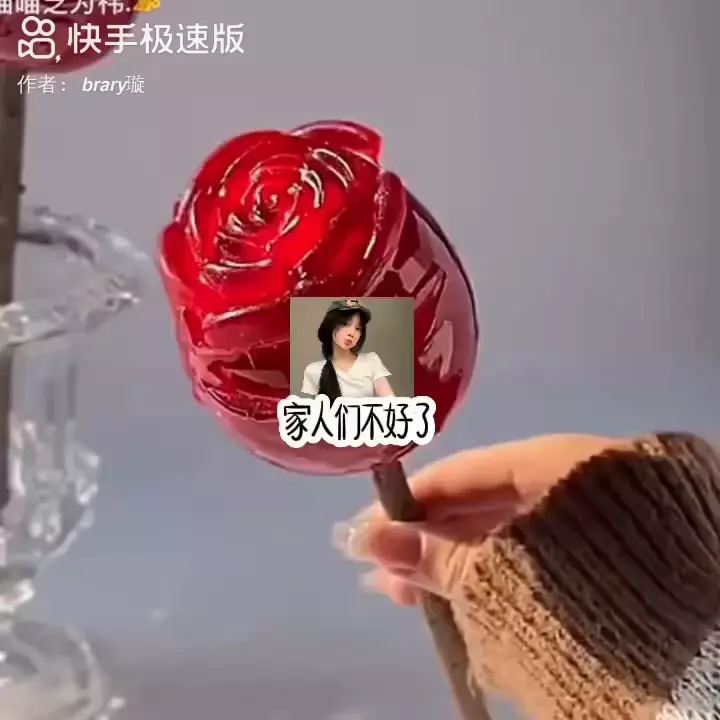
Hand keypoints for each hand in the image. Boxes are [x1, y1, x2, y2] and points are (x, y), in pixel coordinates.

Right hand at [332, 434, 632, 604]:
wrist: (701, 671)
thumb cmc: (596, 601)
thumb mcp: (507, 578)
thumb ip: (436, 557)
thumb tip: (367, 540)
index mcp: (569, 462)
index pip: (472, 470)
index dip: (416, 497)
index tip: (372, 524)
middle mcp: (586, 483)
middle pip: (487, 505)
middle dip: (430, 538)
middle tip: (379, 568)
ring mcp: (602, 525)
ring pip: (509, 536)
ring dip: (454, 563)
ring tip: (403, 592)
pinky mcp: (611, 565)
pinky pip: (535, 560)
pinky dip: (494, 578)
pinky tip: (453, 599)